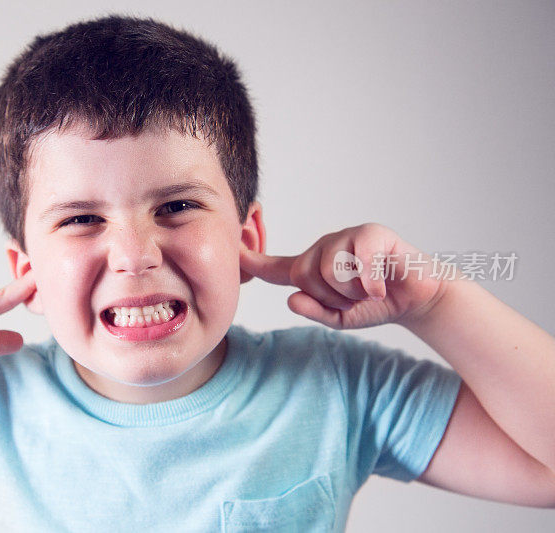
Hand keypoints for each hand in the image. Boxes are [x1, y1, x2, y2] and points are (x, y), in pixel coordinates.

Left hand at [239, 223, 447, 329]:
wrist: (418, 299)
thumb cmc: (376, 304)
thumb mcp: (340, 317)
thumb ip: (314, 311)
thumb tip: (291, 299)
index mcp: (313, 268)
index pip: (274, 266)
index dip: (251, 261)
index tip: (228, 252)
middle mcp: (325, 247)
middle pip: (303, 273)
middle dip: (329, 296)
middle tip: (355, 298)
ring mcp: (347, 237)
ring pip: (328, 269)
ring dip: (351, 291)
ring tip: (369, 289)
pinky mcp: (372, 234)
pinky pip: (356, 261)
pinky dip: (370, 282)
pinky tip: (381, 286)